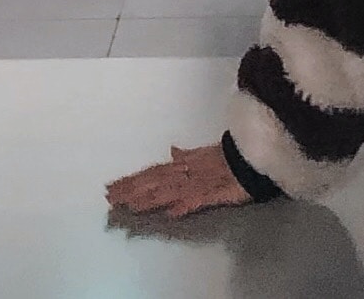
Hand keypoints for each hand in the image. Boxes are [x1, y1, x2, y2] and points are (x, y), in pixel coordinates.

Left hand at [105, 141, 253, 224]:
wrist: (254, 156)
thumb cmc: (229, 156)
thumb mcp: (205, 153)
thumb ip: (188, 154)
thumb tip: (172, 151)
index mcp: (183, 164)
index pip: (152, 173)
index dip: (132, 181)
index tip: (111, 187)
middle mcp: (186, 173)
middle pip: (154, 181)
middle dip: (131, 189)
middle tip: (109, 197)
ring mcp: (199, 183)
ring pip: (170, 191)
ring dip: (149, 198)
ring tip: (128, 204)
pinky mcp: (214, 193)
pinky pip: (199, 199)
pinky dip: (185, 204)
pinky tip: (171, 212)